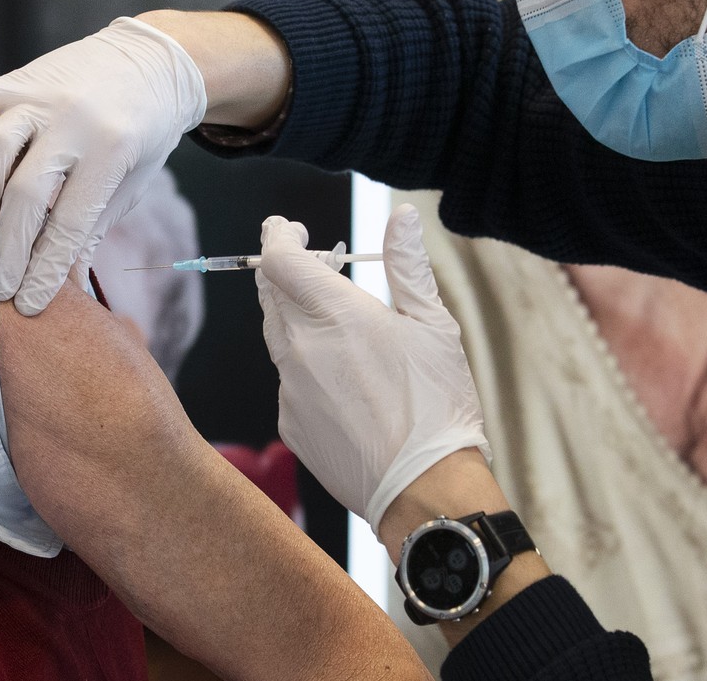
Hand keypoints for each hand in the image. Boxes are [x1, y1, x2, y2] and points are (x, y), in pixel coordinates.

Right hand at [0, 17, 206, 315]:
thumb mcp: (131, 179)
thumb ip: (93, 225)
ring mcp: (41, 96)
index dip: (46, 268)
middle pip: (28, 194)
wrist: (152, 59)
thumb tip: (67, 284)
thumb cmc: (143, 130)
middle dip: (9, 249)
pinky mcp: (17, 78)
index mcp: (110, 150)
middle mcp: (72, 121)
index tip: (29, 303)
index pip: (71, 223)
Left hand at [255, 203, 489, 531]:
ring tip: (334, 320)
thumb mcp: (434, 326)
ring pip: (278, 336)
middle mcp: (300, 348)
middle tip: (312, 263)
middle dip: (284, 271)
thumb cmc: (436, 406)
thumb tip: (403, 218)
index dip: (277, 237)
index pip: (279, 260)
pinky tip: (344, 380)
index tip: (285, 227)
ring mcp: (289, 388)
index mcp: (335, 316)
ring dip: (294, 317)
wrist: (422, 489)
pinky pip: (287, 380)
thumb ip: (408, 266)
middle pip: (270, 294)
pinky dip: (306, 367)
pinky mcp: (289, 422)